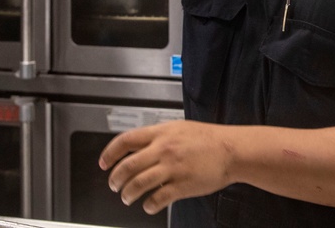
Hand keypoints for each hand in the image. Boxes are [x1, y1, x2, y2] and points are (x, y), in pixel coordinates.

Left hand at [98, 120, 234, 214]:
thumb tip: (137, 146)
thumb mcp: (178, 128)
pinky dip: (148, 205)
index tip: (103, 164)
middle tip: (114, 186)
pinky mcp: (182, 185)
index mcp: (161, 133)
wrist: (231, 150)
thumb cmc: (208, 139)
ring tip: (127, 198)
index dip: (109, 153)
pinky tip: (148, 206)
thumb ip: (158, 136)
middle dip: (115, 179)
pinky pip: (157, 199)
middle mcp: (163, 149)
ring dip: (127, 194)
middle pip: (128, 166)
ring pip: (138, 184)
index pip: (125, 141)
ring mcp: (172, 168)